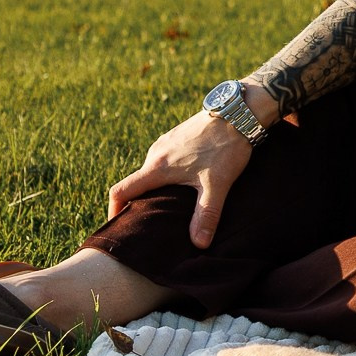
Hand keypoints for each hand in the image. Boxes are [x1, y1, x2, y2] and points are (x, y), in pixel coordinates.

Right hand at [105, 84, 273, 248]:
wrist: (239, 111)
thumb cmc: (227, 146)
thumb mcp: (218, 184)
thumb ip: (207, 214)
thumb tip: (200, 244)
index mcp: (157, 166)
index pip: (121, 191)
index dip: (115, 211)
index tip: (119, 226)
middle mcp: (155, 153)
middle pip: (135, 183)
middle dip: (138, 203)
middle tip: (149, 222)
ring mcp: (166, 142)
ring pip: (151, 171)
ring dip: (155, 188)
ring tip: (168, 205)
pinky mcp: (178, 137)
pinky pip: (164, 160)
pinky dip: (167, 175)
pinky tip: (185, 183)